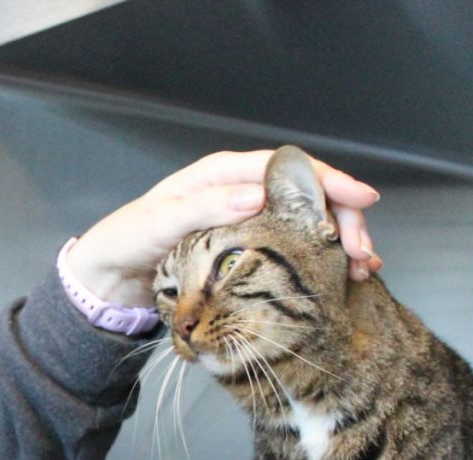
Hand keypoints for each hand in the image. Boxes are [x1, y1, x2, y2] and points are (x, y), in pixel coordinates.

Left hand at [67, 149, 381, 306]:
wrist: (109, 276)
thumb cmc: (128, 240)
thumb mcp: (160, 221)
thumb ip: (205, 207)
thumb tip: (256, 196)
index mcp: (222, 174)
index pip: (286, 168)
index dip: (326, 181)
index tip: (360, 200)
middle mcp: (239, 193)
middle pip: (305, 197)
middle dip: (340, 220)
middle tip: (363, 250)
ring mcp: (245, 224)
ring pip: (304, 226)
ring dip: (336, 245)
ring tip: (362, 268)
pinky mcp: (245, 254)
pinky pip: (289, 252)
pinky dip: (316, 263)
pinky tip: (340, 278)